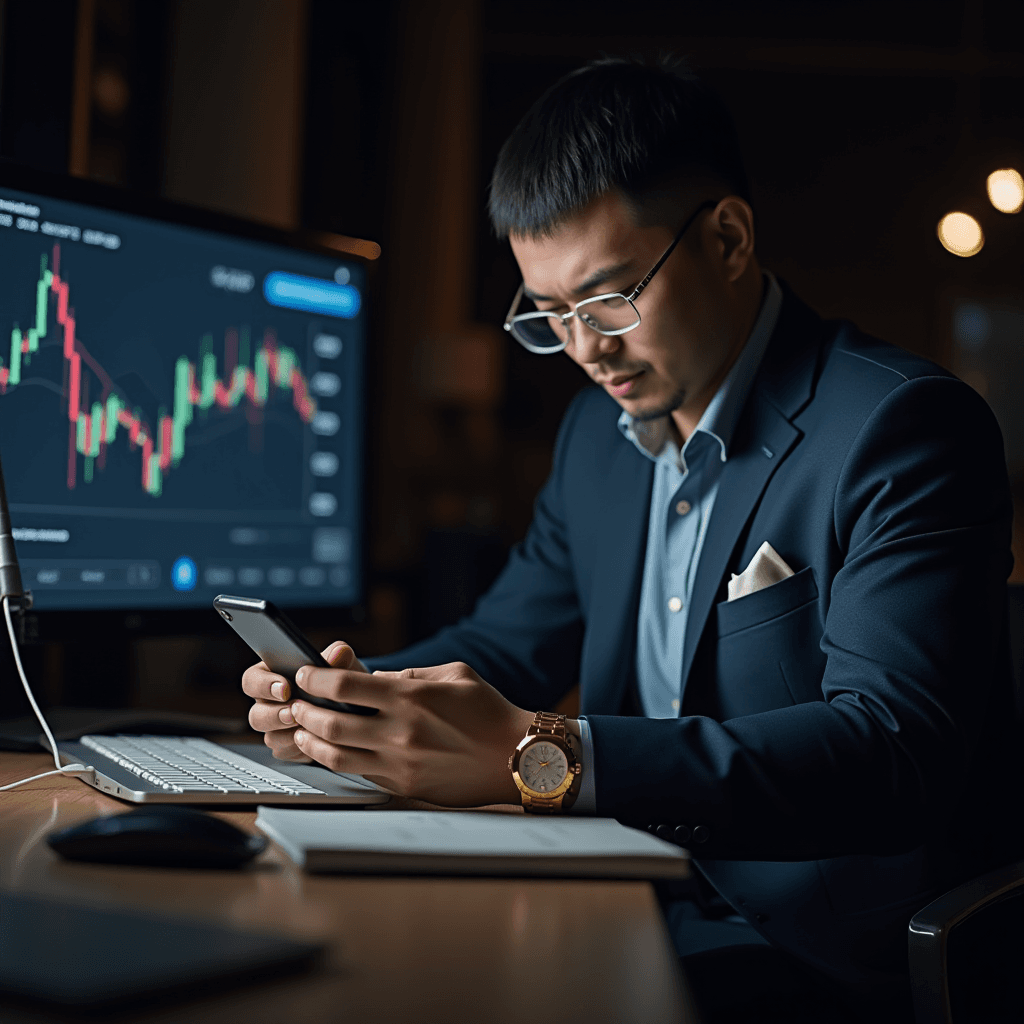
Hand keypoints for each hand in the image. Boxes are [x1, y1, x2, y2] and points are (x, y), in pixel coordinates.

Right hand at [242, 641, 365, 762]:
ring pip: (269, 737)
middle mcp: (269, 704)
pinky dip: (300, 748)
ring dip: (287, 734)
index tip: (285, 688)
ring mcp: (276, 728)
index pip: (252, 679)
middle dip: (274, 715)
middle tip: (294, 713)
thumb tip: (339, 653)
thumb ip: (338, 656)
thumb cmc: (339, 680)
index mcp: (273, 677)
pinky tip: (315, 740)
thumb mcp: (341, 664)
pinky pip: (285, 752)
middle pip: (255, 715)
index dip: (263, 685)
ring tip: (306, 726)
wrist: (353, 707)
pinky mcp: (287, 747)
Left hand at [288, 661, 534, 806]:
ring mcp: (400, 763)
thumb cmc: (488, 710)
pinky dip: (338, 761)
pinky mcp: (404, 786)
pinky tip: (332, 751)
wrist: (515, 756)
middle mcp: (400, 732)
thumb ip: (411, 676)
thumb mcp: (453, 674)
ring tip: (302, 730)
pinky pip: (360, 773)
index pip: (344, 686)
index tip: (305, 674)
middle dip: (303, 710)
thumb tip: (375, 681)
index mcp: (410, 697)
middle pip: (330, 723)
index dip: (315, 679)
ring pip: (335, 755)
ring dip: (311, 741)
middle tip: (294, 703)